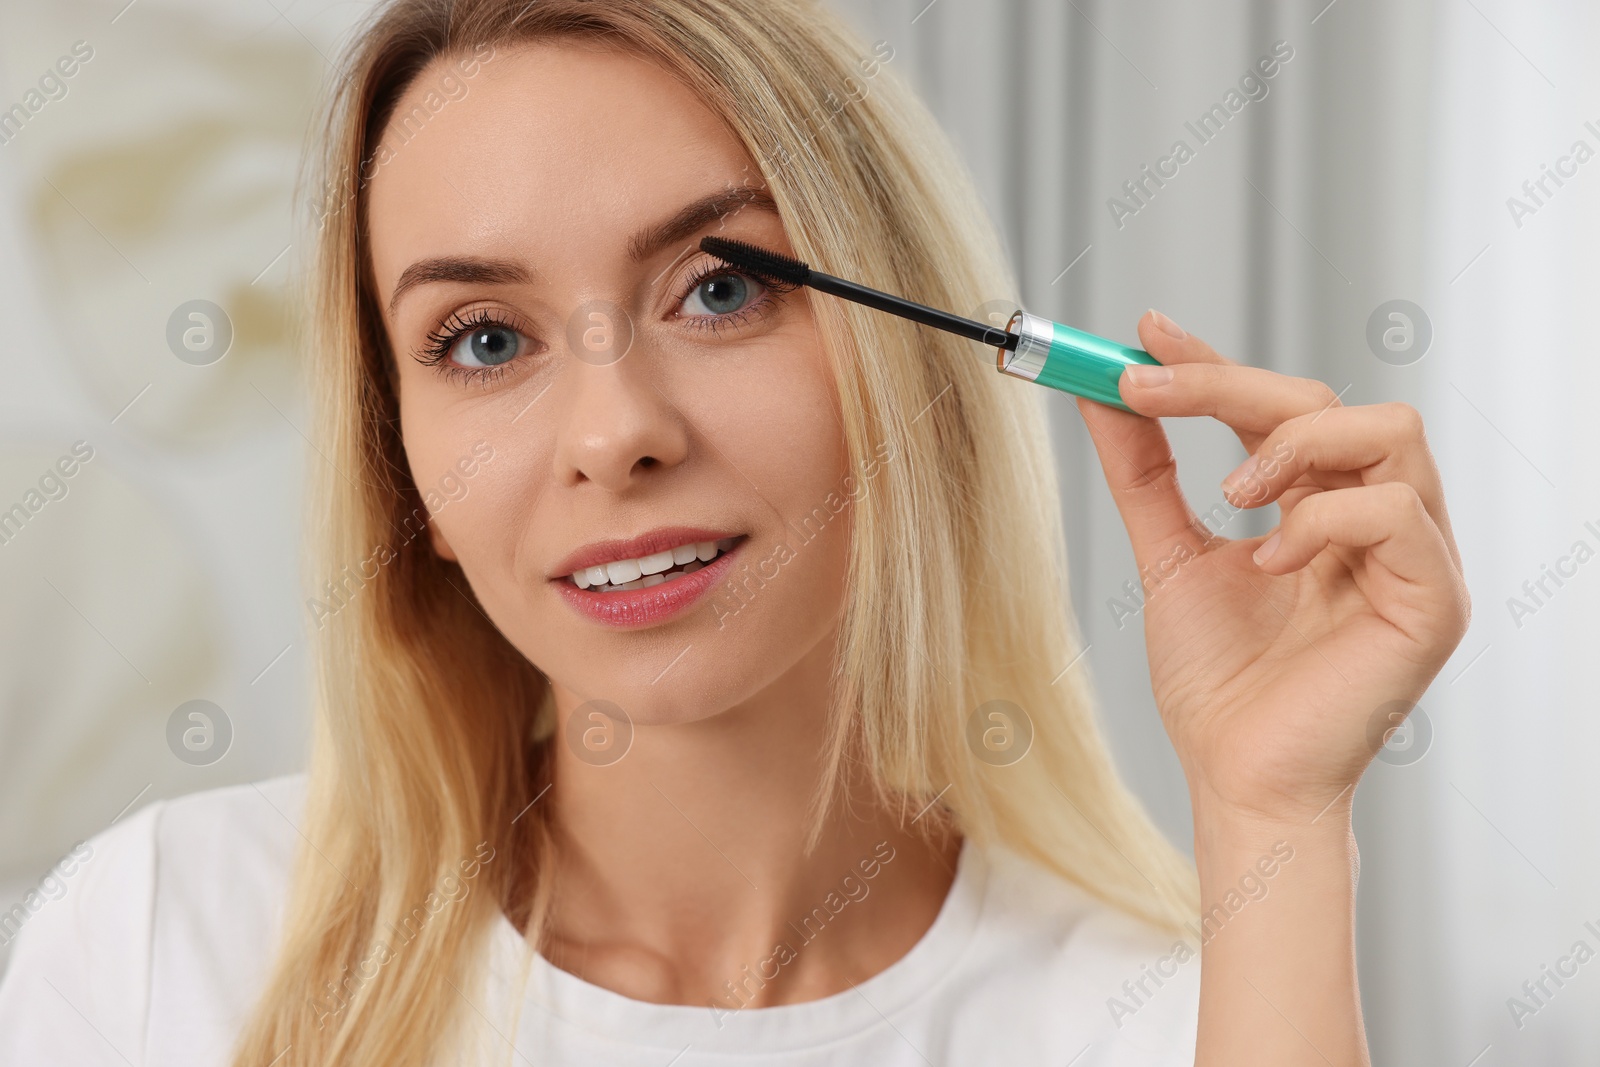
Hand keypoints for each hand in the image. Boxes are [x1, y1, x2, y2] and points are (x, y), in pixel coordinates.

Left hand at [1076, 310, 1469, 825]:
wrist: (1236, 777)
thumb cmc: (1216, 682)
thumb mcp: (1168, 556)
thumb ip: (1145, 473)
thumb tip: (1104, 392)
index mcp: (1321, 505)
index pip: (1281, 405)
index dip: (1215, 362)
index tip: (1144, 333)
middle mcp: (1378, 518)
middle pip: (1331, 401)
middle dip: (1232, 385)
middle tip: (1148, 388)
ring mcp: (1414, 556)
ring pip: (1389, 430)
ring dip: (1292, 444)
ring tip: (1229, 496)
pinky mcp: (1433, 599)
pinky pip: (1395, 511)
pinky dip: (1321, 520)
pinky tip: (1268, 563)